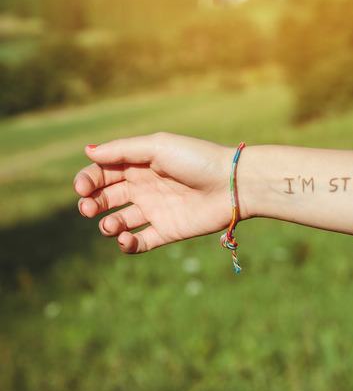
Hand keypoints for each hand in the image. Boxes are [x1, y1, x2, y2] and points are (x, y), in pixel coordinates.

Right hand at [74, 133, 236, 252]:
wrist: (232, 184)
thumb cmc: (197, 159)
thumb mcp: (158, 146)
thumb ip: (123, 150)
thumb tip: (88, 151)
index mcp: (140, 164)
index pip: (102, 173)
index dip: (87, 181)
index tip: (83, 189)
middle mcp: (145, 187)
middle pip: (105, 198)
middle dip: (90, 204)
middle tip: (89, 209)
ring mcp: (156, 210)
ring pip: (118, 222)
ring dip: (107, 225)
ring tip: (111, 225)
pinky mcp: (167, 231)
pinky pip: (140, 242)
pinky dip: (127, 244)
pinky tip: (125, 239)